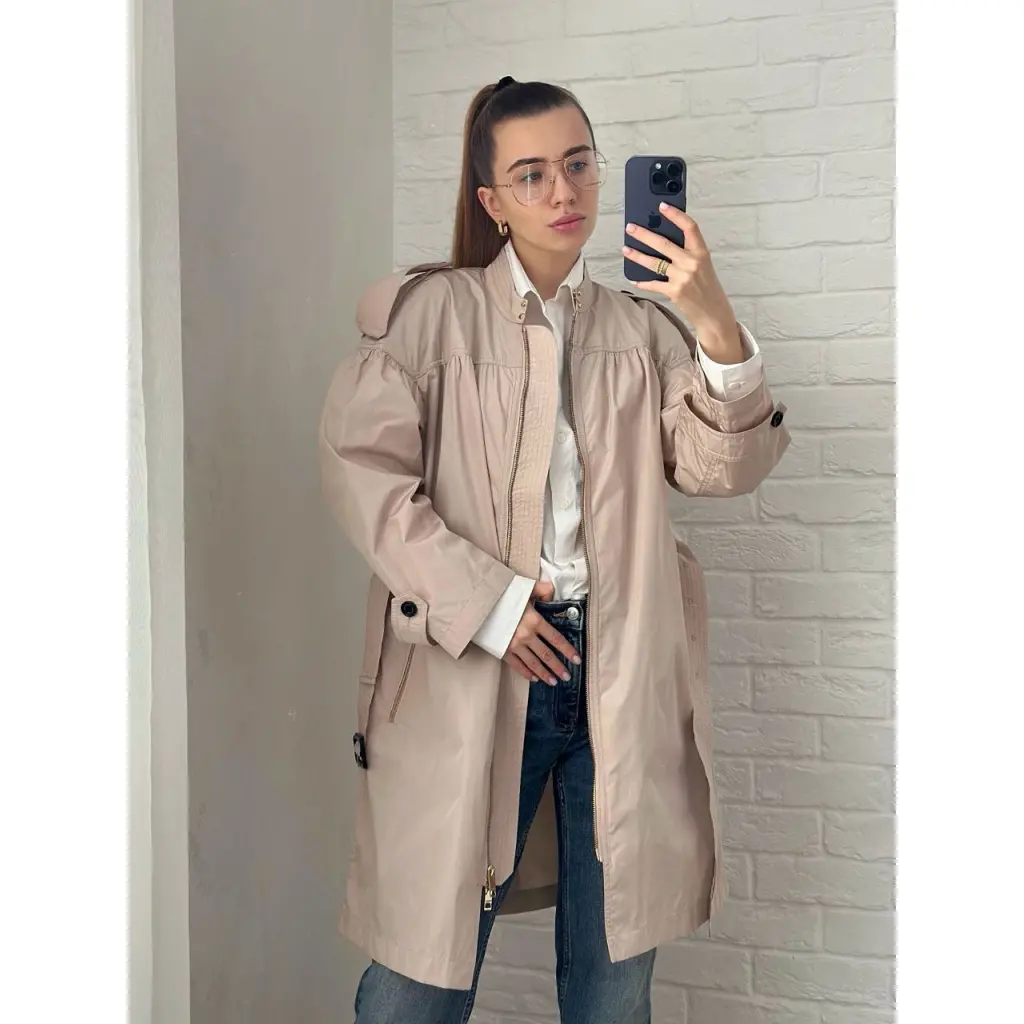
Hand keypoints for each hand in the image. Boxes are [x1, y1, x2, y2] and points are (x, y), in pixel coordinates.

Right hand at [503, 580, 581, 685]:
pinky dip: (526, 672)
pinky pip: (516, 665)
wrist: (479, 602)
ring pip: (533, 663)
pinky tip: (533, 678)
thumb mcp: (526, 587)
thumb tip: (552, 597)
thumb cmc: (504, 593)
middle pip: (547, 655)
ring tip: (553, 682)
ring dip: (544, 674)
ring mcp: (513, 645)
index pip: (556, 639)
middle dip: (558, 667)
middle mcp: (526, 635)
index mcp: (535, 620)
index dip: (568, 650)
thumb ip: (544, 590)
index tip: (577, 660)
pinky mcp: (502, 650)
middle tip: (567, 677)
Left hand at [623, 205, 743, 362]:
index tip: (662, 206)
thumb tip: (662, 240)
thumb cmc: (707, 287)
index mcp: (701, 252)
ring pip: (655, 263)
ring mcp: (682, 278)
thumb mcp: (702, 265)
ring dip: (637, 256)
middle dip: (644, 234)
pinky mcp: (674, 291)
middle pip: (664, 244)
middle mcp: (692, 263)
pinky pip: (654, 283)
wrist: (713, 313)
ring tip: (626, 249)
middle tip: (630, 228)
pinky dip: (642, 281)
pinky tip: (634, 278)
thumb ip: (686, 253)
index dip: (675, 215)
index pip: (689, 227)